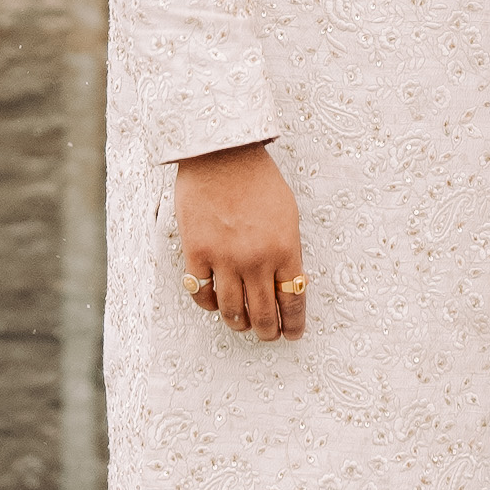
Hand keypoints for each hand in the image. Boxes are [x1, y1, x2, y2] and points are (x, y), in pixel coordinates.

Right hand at [176, 143, 307, 339]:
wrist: (222, 154)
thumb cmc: (258, 179)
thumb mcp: (287, 214)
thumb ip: (287, 249)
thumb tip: (287, 280)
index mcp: (285, 249)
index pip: (293, 301)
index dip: (293, 324)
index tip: (293, 334)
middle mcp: (256, 260)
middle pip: (263, 313)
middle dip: (268, 331)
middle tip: (268, 335)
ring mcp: (225, 258)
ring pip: (231, 311)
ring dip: (238, 324)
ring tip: (241, 325)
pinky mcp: (197, 252)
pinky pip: (201, 292)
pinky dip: (208, 304)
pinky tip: (214, 303)